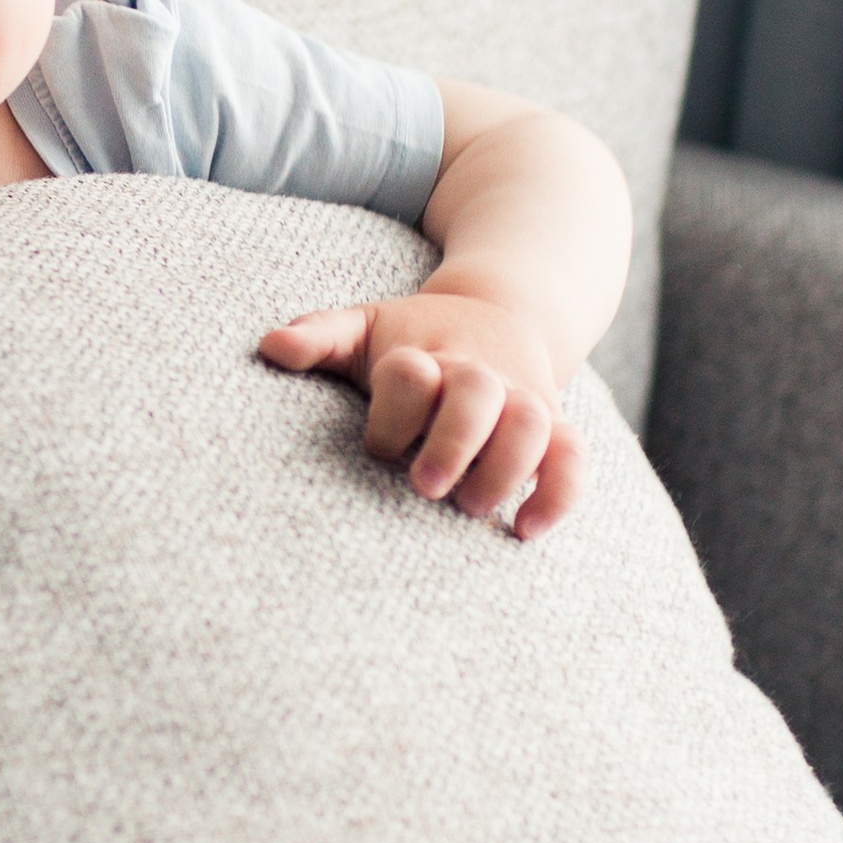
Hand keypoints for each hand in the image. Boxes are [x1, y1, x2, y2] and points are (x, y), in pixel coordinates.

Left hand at [257, 288, 584, 537]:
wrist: (500, 310)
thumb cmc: (415, 337)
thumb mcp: (366, 327)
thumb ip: (319, 336)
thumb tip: (269, 347)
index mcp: (427, 353)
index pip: (411, 373)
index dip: (394, 411)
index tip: (379, 447)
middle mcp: (478, 374)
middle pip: (477, 393)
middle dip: (454, 440)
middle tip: (425, 486)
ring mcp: (521, 399)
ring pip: (532, 423)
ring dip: (506, 467)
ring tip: (472, 508)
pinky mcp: (553, 426)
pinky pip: (573, 456)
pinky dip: (559, 493)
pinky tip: (526, 531)